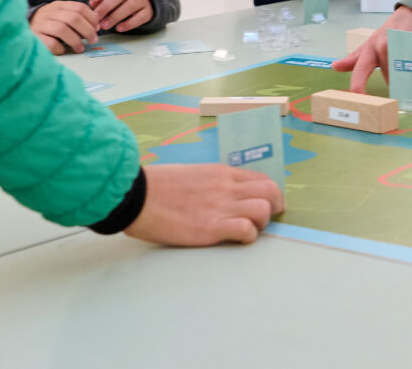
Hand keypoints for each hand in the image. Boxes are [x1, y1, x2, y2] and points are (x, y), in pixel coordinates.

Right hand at [30, 0, 102, 53]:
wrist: (23, 26)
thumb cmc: (49, 23)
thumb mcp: (62, 15)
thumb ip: (78, 17)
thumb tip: (96, 27)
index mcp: (59, 5)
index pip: (79, 7)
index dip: (92, 18)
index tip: (97, 28)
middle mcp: (50, 12)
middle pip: (73, 18)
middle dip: (87, 31)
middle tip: (93, 40)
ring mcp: (41, 24)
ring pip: (62, 29)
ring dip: (76, 40)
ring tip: (81, 48)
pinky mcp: (34, 36)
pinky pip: (50, 42)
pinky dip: (60, 48)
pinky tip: (63, 50)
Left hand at [89, 0, 153, 32]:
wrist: (145, 2)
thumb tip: (92, 3)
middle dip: (106, 6)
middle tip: (96, 17)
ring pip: (131, 5)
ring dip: (116, 16)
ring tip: (104, 26)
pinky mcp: (148, 11)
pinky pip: (140, 17)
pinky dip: (129, 23)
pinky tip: (119, 28)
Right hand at [123, 163, 285, 245]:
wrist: (136, 196)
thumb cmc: (157, 186)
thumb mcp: (192, 175)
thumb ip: (212, 184)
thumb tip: (221, 195)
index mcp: (221, 173)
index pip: (262, 178)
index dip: (269, 195)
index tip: (264, 206)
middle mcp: (226, 187)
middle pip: (271, 191)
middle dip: (275, 207)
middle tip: (263, 220)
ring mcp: (221, 206)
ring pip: (264, 209)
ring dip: (262, 223)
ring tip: (248, 230)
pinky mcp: (211, 227)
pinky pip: (246, 230)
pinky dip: (247, 237)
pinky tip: (235, 239)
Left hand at [331, 5, 411, 92]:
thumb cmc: (390, 32)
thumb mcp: (370, 45)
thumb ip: (354, 59)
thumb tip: (335, 66)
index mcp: (370, 49)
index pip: (360, 70)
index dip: (357, 86)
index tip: (360, 99)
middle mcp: (383, 46)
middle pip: (389, 78)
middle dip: (395, 80)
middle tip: (399, 70)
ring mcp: (401, 44)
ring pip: (405, 73)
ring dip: (409, 72)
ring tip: (409, 58)